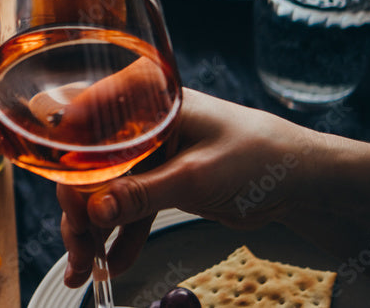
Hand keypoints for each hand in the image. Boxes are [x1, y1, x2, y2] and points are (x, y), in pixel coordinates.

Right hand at [58, 89, 314, 287]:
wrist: (301, 180)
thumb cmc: (259, 156)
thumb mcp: (195, 175)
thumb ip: (142, 194)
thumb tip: (93, 211)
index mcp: (144, 101)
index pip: (86, 131)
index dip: (69, 169)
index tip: (70, 209)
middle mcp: (138, 124)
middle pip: (90, 169)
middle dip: (79, 213)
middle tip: (79, 251)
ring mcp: (147, 155)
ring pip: (104, 193)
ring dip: (93, 232)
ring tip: (85, 269)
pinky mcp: (158, 181)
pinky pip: (127, 210)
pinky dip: (119, 237)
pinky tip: (111, 263)